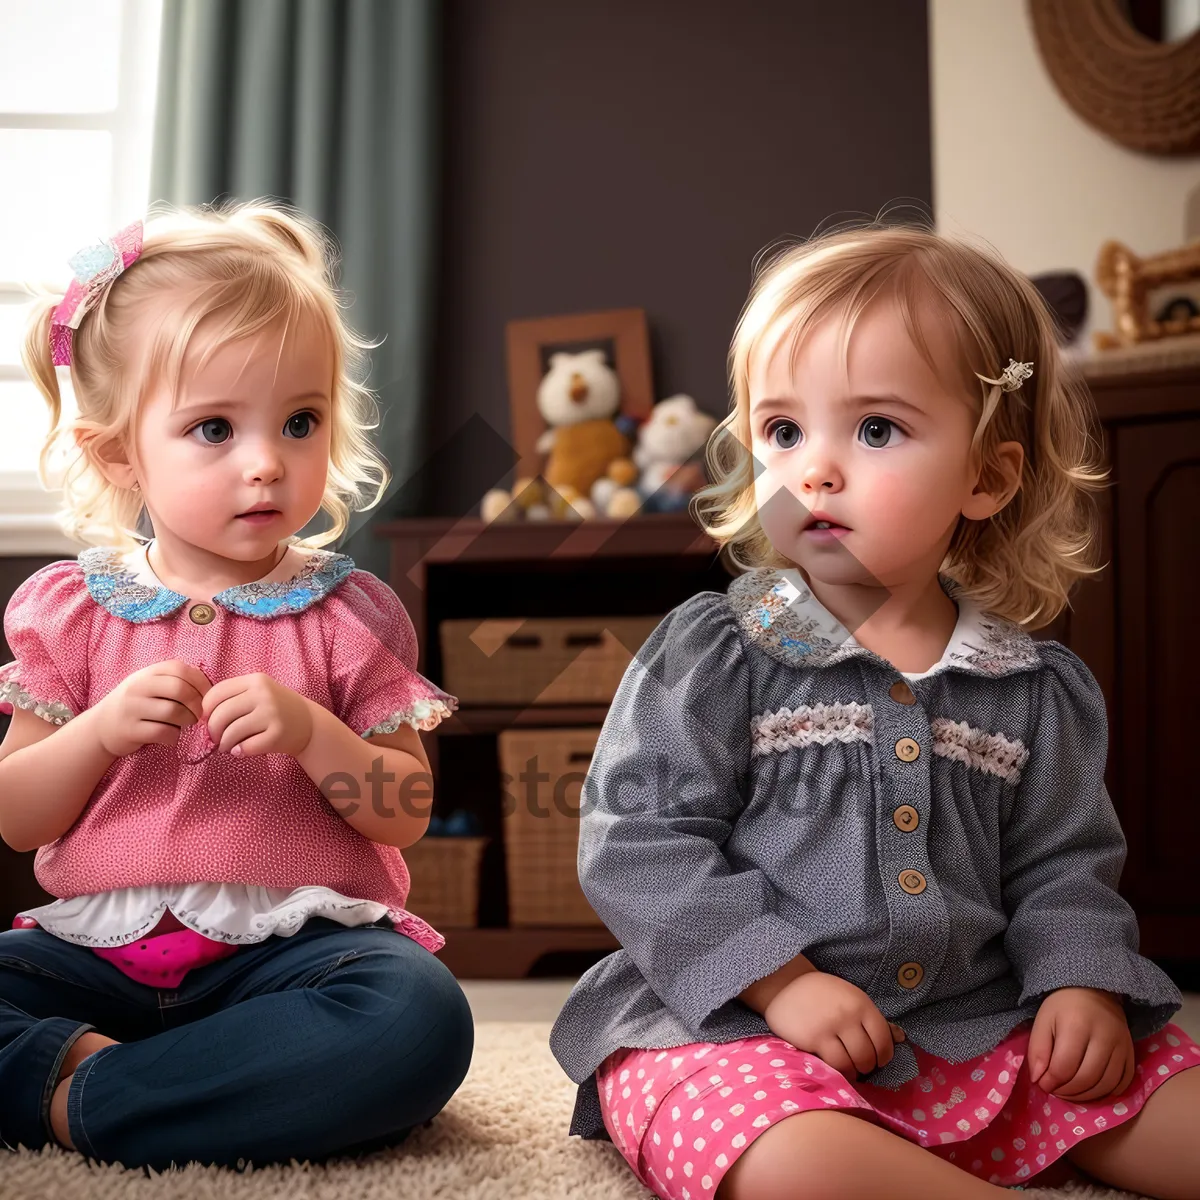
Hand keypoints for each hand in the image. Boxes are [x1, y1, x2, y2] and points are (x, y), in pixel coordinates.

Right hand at [94, 660, 210, 756]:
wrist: (101, 726)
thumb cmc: (137, 704)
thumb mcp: (151, 686)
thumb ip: (176, 682)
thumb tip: (211, 692)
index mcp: (148, 673)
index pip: (181, 669)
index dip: (201, 683)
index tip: (208, 697)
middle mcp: (138, 687)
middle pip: (180, 689)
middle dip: (197, 704)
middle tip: (199, 715)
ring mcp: (132, 708)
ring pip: (173, 712)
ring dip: (187, 721)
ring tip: (184, 724)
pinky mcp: (130, 730)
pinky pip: (163, 733)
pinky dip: (173, 736)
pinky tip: (170, 736)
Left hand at [202, 672, 314, 757]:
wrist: (309, 723)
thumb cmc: (276, 708)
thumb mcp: (259, 692)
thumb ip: (233, 697)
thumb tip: (201, 716)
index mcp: (256, 680)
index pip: (216, 693)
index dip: (205, 710)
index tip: (208, 720)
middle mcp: (264, 694)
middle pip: (220, 714)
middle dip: (212, 731)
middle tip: (216, 738)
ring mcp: (272, 714)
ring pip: (231, 733)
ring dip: (224, 744)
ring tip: (228, 746)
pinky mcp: (277, 734)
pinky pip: (246, 747)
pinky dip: (239, 751)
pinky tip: (242, 750)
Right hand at [762, 970, 905, 1079]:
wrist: (785, 984)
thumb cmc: (822, 993)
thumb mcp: (851, 998)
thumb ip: (872, 1019)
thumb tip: (901, 1038)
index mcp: (861, 1003)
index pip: (884, 1039)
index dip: (885, 1056)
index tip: (878, 1060)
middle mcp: (848, 1015)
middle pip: (868, 1055)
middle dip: (868, 1066)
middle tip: (862, 1066)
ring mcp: (829, 1027)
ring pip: (852, 1064)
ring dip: (853, 1072)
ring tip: (848, 1068)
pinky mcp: (812, 1039)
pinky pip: (833, 1065)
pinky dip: (837, 1071)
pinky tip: (834, 1066)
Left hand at [1027, 986, 1134, 1102]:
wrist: (1093, 992)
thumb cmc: (1063, 1007)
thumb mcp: (1043, 1021)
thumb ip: (1037, 1050)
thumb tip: (1038, 1080)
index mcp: (1077, 1026)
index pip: (1064, 1066)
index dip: (1051, 1082)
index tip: (1042, 1083)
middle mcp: (1104, 1037)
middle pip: (1086, 1079)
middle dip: (1067, 1091)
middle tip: (1055, 1090)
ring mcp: (1122, 1046)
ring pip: (1105, 1085)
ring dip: (1085, 1096)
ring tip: (1070, 1092)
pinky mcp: (1131, 1053)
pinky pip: (1122, 1083)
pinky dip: (1107, 1093)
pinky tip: (1091, 1090)